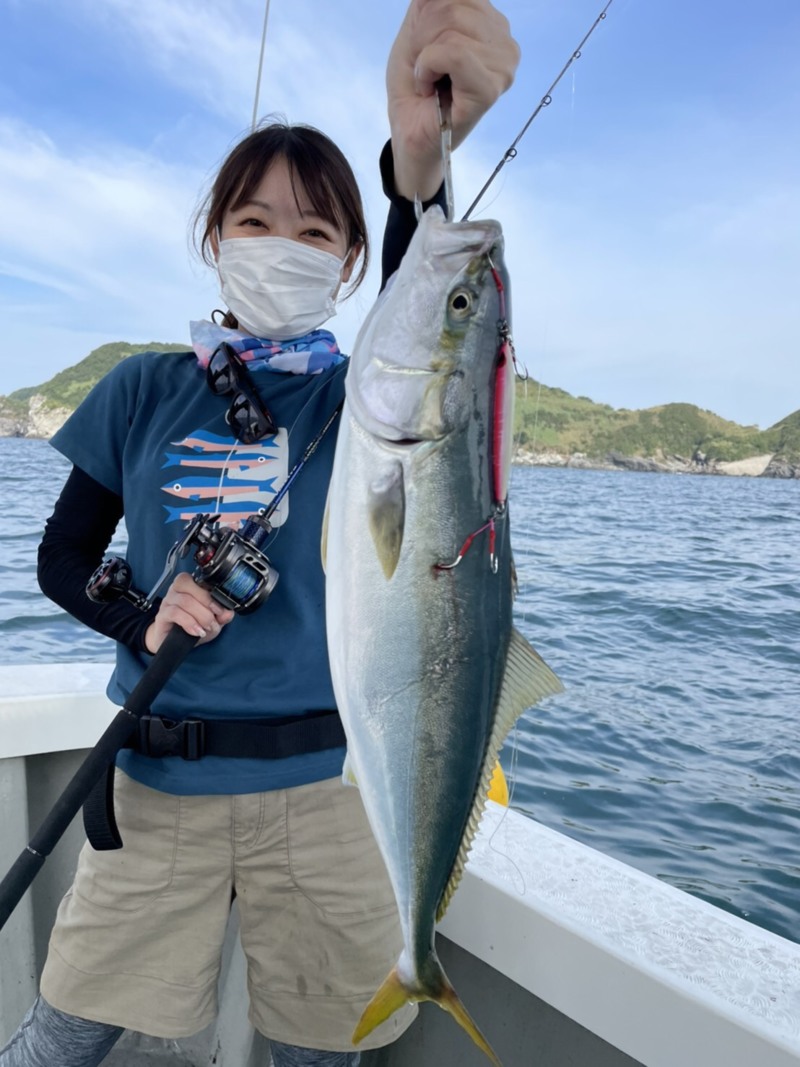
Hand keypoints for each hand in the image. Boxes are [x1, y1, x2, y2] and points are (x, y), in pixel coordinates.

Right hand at [144, 572, 234, 653]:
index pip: (197, 577)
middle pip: (187, 584)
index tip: (221, 609)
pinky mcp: (161, 616)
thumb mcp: (212, 622)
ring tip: (207, 627)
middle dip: (206, 601)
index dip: (211, 592)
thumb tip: (228, 612)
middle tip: (214, 618)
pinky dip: (189, 623)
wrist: (173, 645)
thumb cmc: (192, 628)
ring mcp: (167, 602)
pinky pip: (175, 613)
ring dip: (200, 616)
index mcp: (189, 587)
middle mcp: (175, 591)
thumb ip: (221, 616)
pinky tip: (197, 632)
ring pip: (184, 600)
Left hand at [387, 0, 519, 200]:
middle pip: (454, 7)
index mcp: (491, 23)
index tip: (425, 48)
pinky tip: (430, 88)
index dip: (428, 16)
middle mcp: (504, 41)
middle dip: (424, 38)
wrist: (408, 132)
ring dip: (425, 57)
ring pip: (453, 28)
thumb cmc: (414, 85)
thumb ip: (434, 1)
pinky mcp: (491, 87)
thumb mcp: (418, 26)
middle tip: (425, 69)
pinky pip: (454, 53)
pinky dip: (428, 67)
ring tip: (430, 80)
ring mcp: (503, 65)